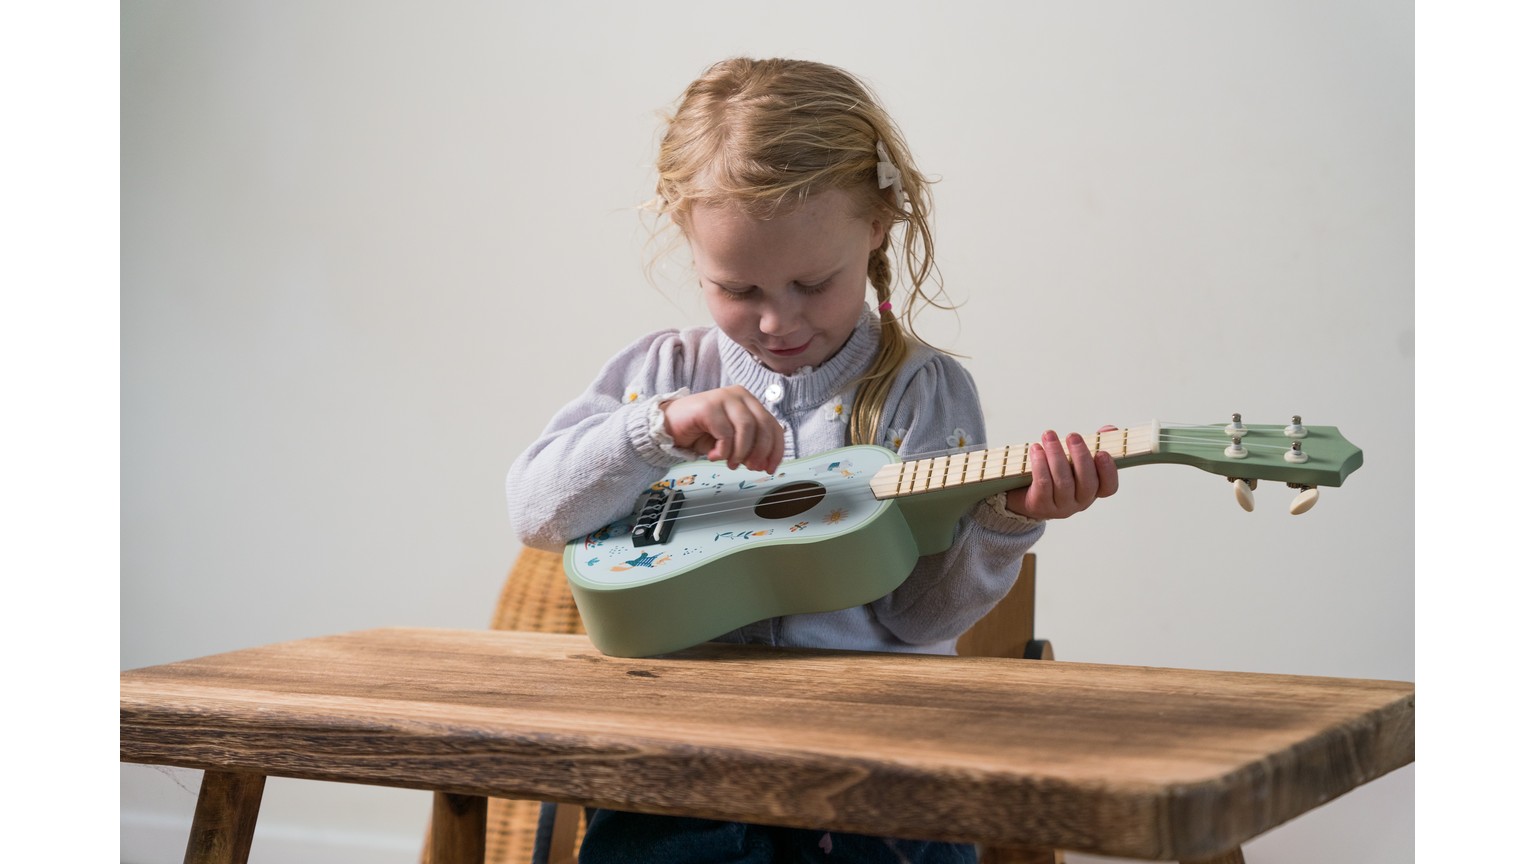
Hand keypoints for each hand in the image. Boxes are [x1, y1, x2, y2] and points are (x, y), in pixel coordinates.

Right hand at [661, 386, 784, 472]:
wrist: (669, 428)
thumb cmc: (701, 433)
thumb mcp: (732, 441)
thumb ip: (750, 446)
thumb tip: (764, 461)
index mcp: (749, 402)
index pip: (773, 425)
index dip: (775, 450)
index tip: (770, 468)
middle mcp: (739, 395)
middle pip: (764, 426)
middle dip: (760, 452)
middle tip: (750, 467)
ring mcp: (724, 398)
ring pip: (747, 429)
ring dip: (740, 452)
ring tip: (730, 463)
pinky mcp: (709, 406)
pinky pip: (725, 433)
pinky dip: (723, 451)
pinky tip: (713, 456)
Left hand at [1005, 427, 1119, 519]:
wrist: (1023, 493)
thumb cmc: (1054, 473)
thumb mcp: (1074, 460)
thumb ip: (1094, 444)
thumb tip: (1109, 430)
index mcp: (1092, 490)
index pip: (1108, 487)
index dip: (1108, 471)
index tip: (1102, 452)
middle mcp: (1079, 501)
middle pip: (1087, 482)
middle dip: (1080, 456)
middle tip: (1073, 436)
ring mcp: (1060, 506)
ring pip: (1063, 481)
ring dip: (1056, 455)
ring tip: (1049, 436)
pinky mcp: (1040, 505)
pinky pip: (1043, 484)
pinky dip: (1040, 464)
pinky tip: (1036, 449)